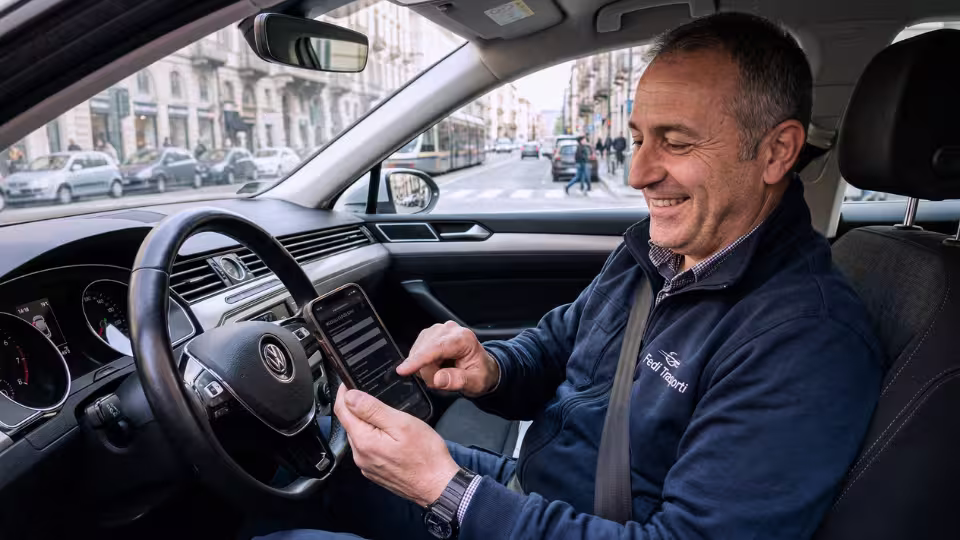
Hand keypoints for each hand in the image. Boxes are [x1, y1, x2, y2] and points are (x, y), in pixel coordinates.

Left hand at [334, 384, 458, 506]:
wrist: (438, 485)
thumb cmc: (426, 456)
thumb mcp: (401, 423)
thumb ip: (373, 409)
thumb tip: (350, 396)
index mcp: (364, 441)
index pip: (342, 411)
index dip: (343, 393)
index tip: (347, 382)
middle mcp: (360, 455)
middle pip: (349, 423)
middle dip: (354, 406)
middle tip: (367, 392)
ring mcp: (367, 465)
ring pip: (358, 436)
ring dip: (364, 421)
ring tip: (380, 410)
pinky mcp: (375, 471)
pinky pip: (367, 448)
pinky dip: (371, 436)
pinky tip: (386, 432)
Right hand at [397, 321, 498, 396]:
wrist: (483, 367)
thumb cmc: (481, 373)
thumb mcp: (476, 382)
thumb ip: (458, 381)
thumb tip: (439, 379)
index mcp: (464, 339)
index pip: (436, 348)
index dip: (418, 360)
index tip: (403, 370)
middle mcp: (450, 330)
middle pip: (425, 351)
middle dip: (428, 371)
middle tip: (442, 380)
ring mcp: (438, 330)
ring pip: (418, 351)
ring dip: (425, 368)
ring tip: (442, 373)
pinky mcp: (430, 334)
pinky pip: (417, 350)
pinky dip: (422, 362)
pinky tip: (435, 366)